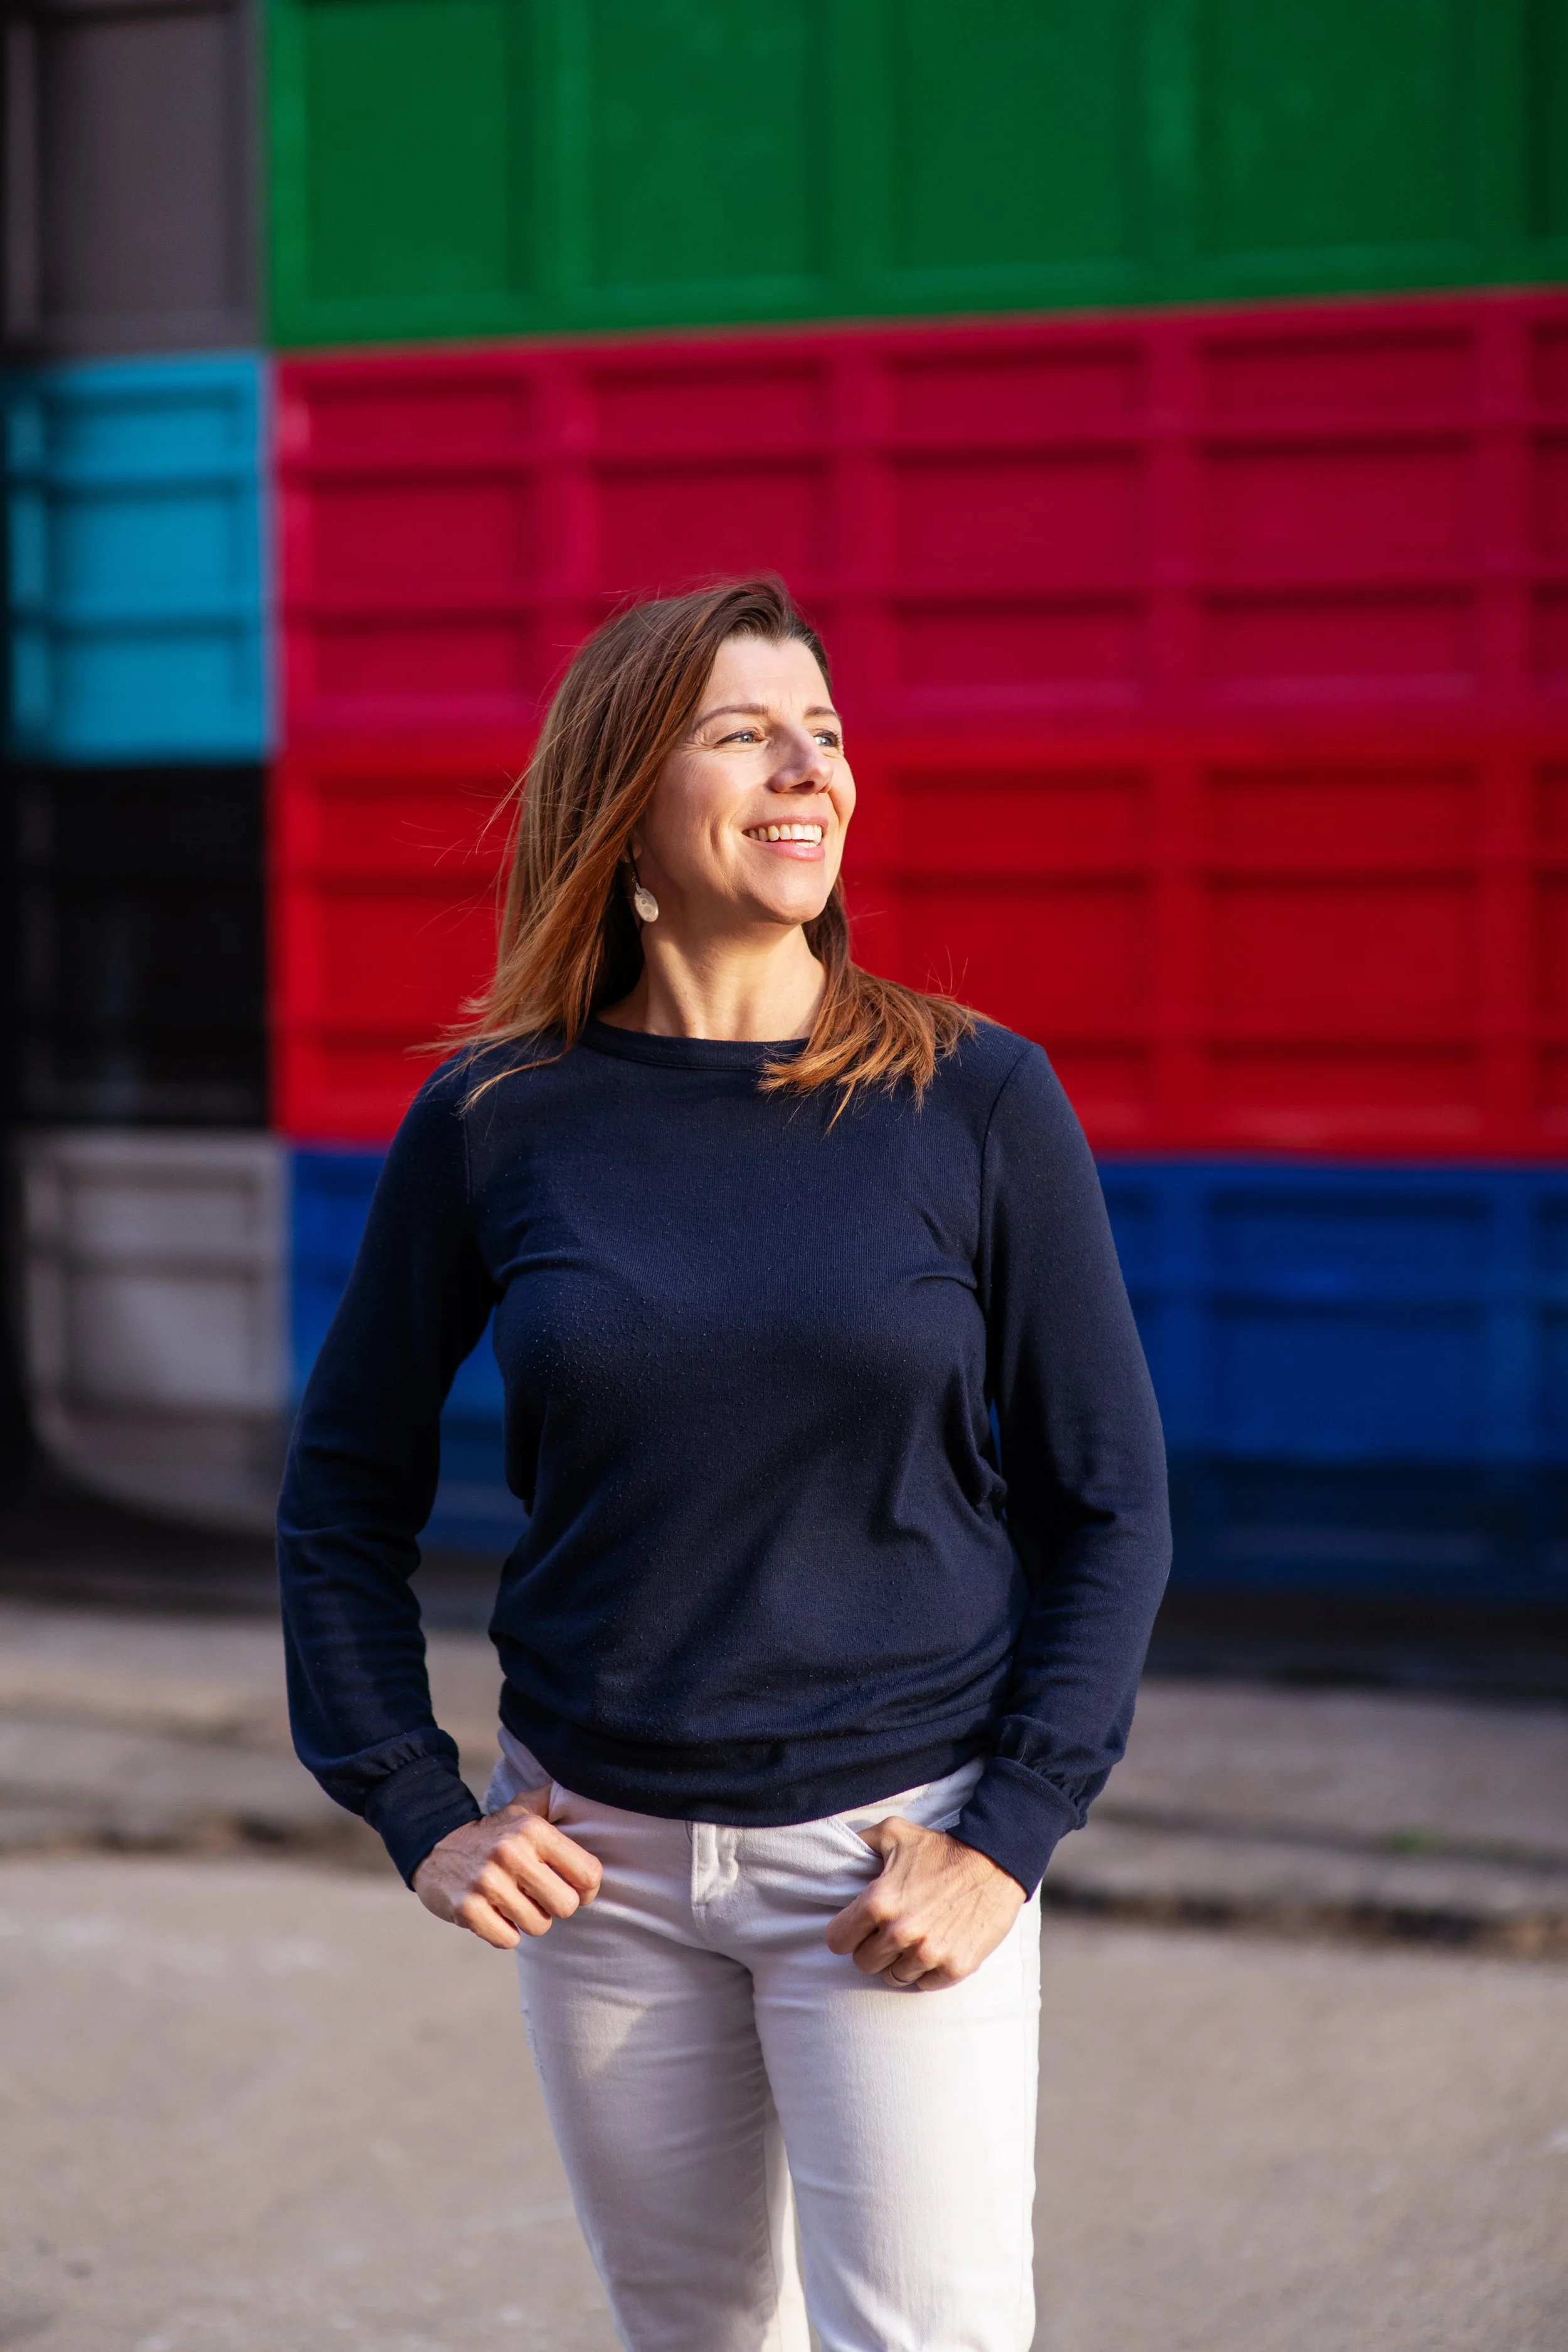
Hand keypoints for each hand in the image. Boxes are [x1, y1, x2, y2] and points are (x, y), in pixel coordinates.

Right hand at [412, 1786, 601, 1949]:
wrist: (435, 1844)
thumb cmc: (493, 1833)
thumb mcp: (524, 1809)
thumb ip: (555, 1801)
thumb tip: (583, 1794)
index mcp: (534, 1830)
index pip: (588, 1873)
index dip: (588, 1889)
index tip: (575, 1889)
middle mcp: (512, 1853)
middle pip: (567, 1905)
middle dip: (555, 1906)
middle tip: (539, 1896)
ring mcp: (487, 1882)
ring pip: (538, 1926)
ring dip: (529, 1920)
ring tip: (514, 1901)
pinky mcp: (467, 1908)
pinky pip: (508, 1939)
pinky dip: (504, 1933)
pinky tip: (495, 1914)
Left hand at [824, 1820, 1025, 1990]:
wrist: (996, 1861)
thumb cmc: (941, 1847)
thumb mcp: (895, 1832)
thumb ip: (862, 1841)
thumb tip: (840, 1846)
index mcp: (879, 1902)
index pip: (837, 1941)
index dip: (846, 1934)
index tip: (858, 1928)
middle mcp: (900, 1932)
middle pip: (863, 1964)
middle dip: (873, 1948)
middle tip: (890, 1932)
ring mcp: (929, 1954)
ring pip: (893, 1978)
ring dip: (900, 1962)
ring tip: (915, 1939)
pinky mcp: (955, 1968)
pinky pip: (925, 1985)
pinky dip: (928, 1972)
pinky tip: (936, 1949)